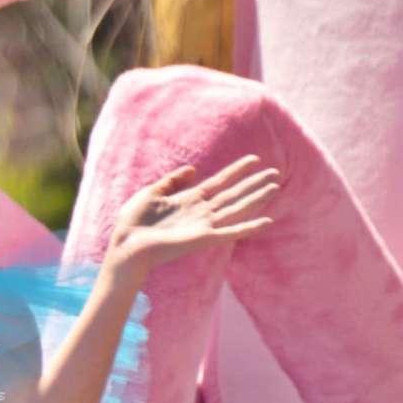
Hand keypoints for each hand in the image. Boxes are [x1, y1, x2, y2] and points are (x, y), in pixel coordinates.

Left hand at [105, 155, 279, 280]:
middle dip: (254, 184)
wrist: (127, 244)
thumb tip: (193, 169)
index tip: (254, 159)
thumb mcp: (151, 192)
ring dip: (256, 198)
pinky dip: (248, 227)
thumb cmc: (134, 221)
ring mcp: (204, 225)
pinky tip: (266, 221)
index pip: (219, 182)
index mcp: (189, 200)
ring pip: (237, 208)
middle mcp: (200, 212)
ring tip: (275, 187)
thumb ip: (172, 181)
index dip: (236, 170)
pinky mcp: (203, 238)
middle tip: (275, 174)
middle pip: (233, 194)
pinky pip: (231, 232)